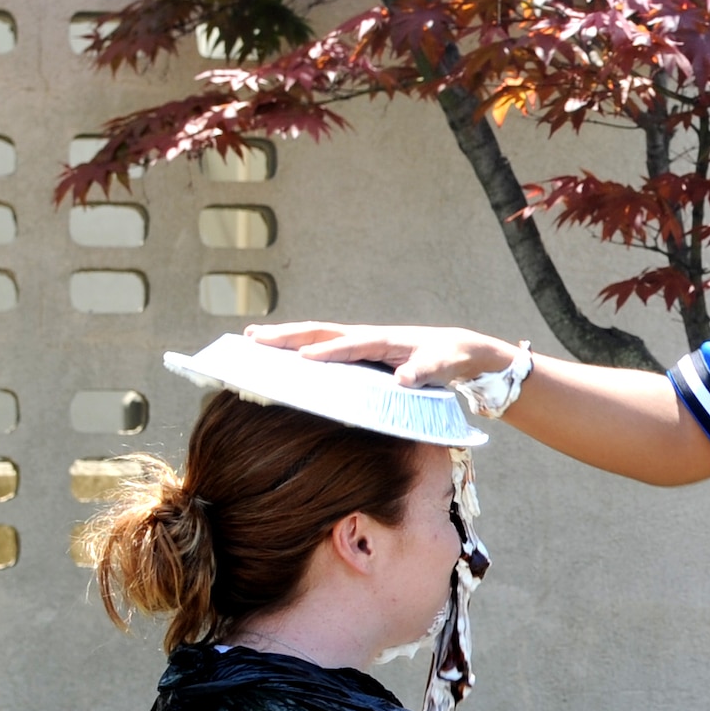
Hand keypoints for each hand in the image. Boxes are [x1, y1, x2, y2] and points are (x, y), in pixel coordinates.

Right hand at [246, 322, 518, 387]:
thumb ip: (422, 371)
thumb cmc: (447, 358)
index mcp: (383, 340)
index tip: (303, 357)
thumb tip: (403, 378)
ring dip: (286, 337)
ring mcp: (360, 341)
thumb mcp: (440, 366)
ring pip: (317, 335)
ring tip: (252, 338)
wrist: (456, 348)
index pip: (351, 345)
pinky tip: (280, 354)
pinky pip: (323, 345)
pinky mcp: (358, 350)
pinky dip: (299, 346)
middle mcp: (367, 336)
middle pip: (321, 332)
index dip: (329, 351)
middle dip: (288, 335)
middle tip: (253, 338)